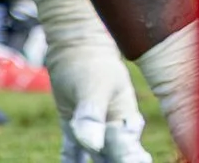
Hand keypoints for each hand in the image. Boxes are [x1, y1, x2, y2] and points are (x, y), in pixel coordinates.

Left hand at [35, 0, 153, 162]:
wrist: (75, 48)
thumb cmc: (90, 63)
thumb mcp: (93, 86)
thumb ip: (92, 115)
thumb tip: (92, 145)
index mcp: (126, 118)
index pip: (129, 148)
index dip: (125, 154)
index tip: (120, 146)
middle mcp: (114, 128)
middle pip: (116, 158)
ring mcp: (95, 130)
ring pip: (97, 159)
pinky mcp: (75, 129)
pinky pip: (73, 154)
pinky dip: (70, 162)